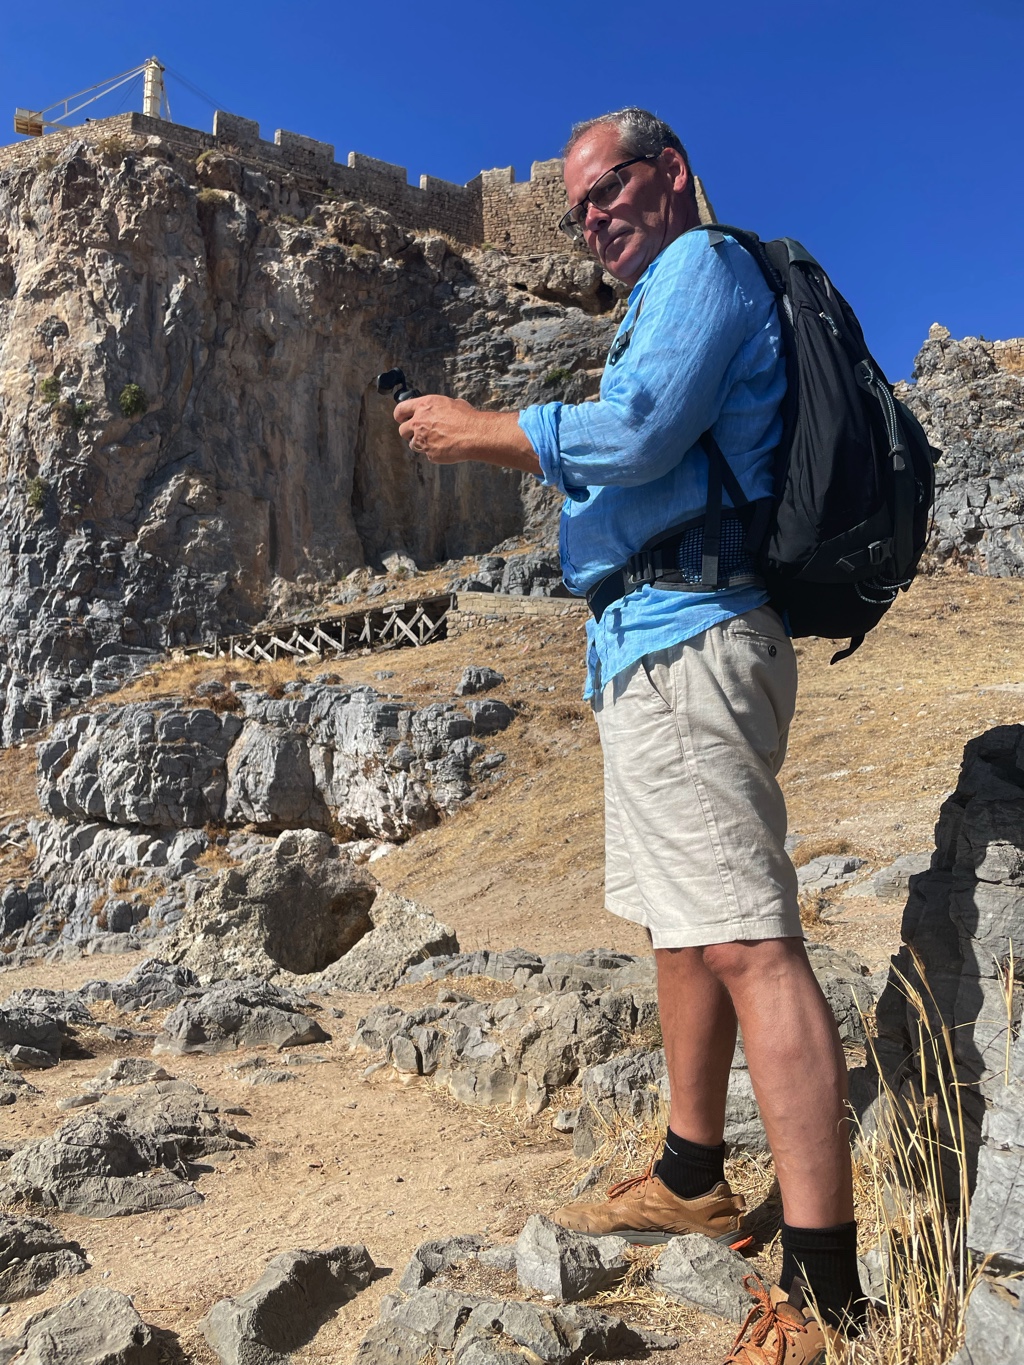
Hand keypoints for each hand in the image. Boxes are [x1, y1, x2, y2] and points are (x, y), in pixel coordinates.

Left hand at [392, 394, 541, 476]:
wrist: (475, 434)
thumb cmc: (467, 418)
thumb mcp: (451, 403)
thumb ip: (437, 408)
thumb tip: (438, 410)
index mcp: (423, 406)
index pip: (400, 410)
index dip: (400, 416)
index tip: (401, 419)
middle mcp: (419, 423)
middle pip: (402, 430)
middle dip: (409, 432)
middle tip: (419, 433)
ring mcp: (423, 440)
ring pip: (413, 445)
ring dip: (421, 443)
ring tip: (436, 441)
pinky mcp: (429, 454)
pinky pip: (427, 454)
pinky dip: (434, 452)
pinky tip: (445, 448)